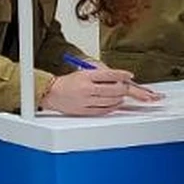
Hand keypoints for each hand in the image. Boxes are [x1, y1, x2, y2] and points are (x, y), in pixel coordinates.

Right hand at [41, 67, 159, 114]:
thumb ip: (102, 74)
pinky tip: (116, 103)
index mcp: (86, 76)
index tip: (130, 75)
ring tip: (120, 94)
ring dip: (120, 97)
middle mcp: (87, 89)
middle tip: (128, 87)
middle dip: (125, 88)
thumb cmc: (70, 82)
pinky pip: (106, 110)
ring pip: (112, 101)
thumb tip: (121, 77)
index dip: (123, 74)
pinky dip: (114, 106)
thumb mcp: (84, 71)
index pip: (110, 74)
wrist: (53, 93)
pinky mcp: (86, 111)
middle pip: (115, 89)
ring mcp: (87, 101)